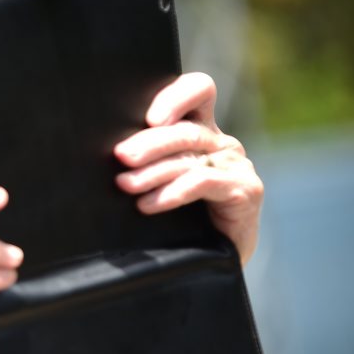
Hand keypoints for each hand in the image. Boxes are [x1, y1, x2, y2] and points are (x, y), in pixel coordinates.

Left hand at [113, 73, 263, 263]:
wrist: (211, 262)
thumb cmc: (177, 220)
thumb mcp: (156, 181)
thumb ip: (142, 160)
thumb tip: (108, 153)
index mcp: (200, 130)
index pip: (198, 91)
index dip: (176, 96)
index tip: (149, 118)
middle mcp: (220, 143)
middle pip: (185, 129)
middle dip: (149, 142)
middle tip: (121, 156)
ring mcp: (236, 165)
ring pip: (190, 157)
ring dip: (152, 171)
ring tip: (124, 185)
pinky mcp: (246, 190)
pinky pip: (204, 183)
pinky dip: (172, 193)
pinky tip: (148, 205)